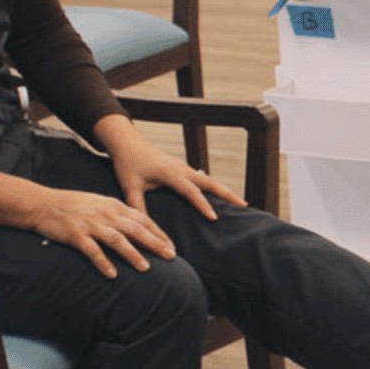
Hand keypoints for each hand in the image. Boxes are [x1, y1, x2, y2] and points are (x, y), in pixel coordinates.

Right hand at [25, 186, 175, 278]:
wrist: (42, 203)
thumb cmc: (72, 205)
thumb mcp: (99, 203)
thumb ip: (117, 213)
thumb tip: (136, 225)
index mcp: (113, 206)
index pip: (142, 219)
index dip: (158, 233)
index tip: (171, 245)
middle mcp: (105, 214)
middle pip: (136, 229)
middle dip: (155, 243)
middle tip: (171, 256)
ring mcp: (90, 224)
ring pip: (117, 240)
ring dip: (133, 254)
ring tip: (146, 268)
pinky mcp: (76, 235)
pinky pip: (92, 251)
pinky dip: (103, 262)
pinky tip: (112, 274)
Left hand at [103, 124, 244, 226]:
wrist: (125, 141)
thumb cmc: (126, 163)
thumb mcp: (129, 187)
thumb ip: (138, 207)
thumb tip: (144, 228)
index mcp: (170, 173)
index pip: (191, 191)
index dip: (203, 205)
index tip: (215, 218)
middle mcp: (181, 168)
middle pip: (210, 182)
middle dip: (227, 193)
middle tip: (244, 204)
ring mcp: (183, 167)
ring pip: (208, 179)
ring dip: (223, 190)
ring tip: (238, 202)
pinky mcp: (181, 168)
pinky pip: (202, 178)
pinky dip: (213, 187)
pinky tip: (218, 194)